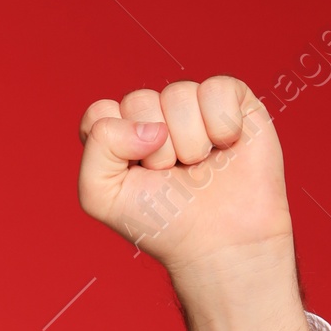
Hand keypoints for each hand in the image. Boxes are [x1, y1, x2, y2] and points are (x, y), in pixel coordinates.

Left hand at [77, 76, 322, 330]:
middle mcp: (154, 115)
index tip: (136, 176)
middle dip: (156, 150)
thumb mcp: (102, 196)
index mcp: (118, 135)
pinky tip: (227, 146)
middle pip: (139, 100)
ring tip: (200, 167)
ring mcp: (193, 106)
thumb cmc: (163, 223)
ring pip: (178, 93)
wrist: (221, 243)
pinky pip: (218, 87)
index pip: (100, 114)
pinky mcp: (232, 101)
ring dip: (190, 142)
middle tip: (172, 176)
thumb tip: (153, 125)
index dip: (116, 145)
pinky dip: (223, 123)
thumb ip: (98, 147)